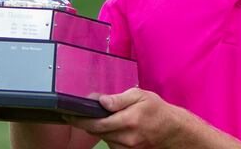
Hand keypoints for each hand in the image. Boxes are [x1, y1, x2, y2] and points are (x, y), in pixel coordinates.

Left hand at [65, 88, 188, 148]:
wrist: (171, 129)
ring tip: (97, 117)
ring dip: (96, 128)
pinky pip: (110, 143)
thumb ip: (119, 99)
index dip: (80, 119)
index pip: (98, 123)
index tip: (69, 114)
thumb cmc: (156, 110)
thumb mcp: (140, 96)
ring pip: (102, 138)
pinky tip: (110, 126)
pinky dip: (106, 134)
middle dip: (84, 123)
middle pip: (96, 131)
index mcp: (129, 121)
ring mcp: (126, 147)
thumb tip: (101, 101)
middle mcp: (126, 137)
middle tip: (75, 114)